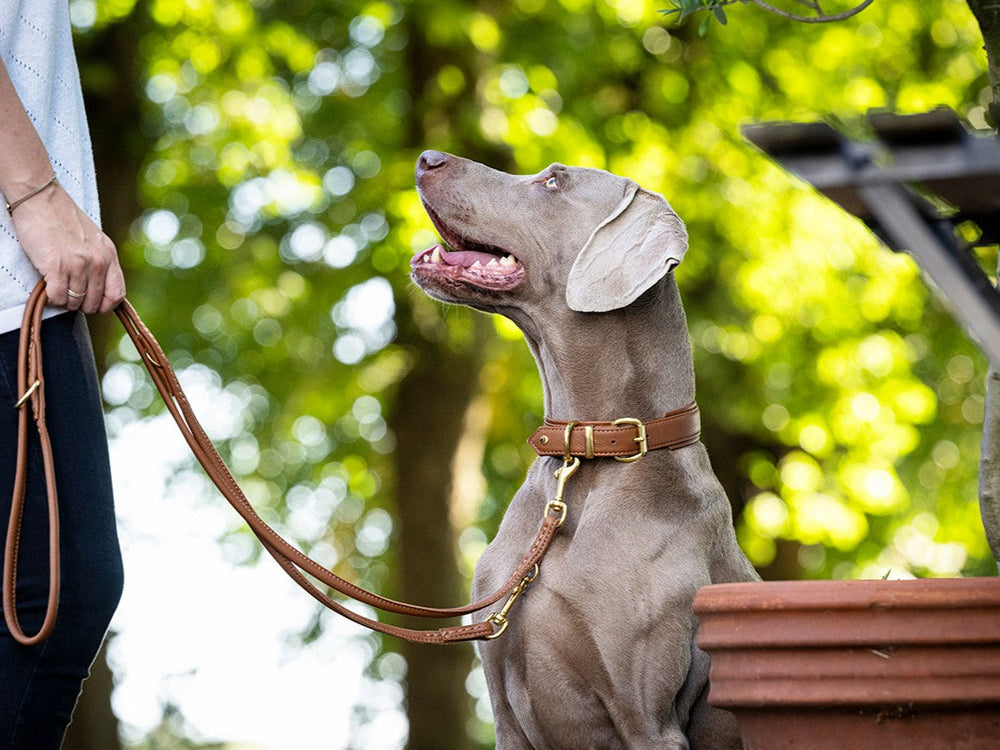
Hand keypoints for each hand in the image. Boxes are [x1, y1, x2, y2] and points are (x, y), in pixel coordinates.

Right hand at [9, 180, 125, 313]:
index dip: (105, 305)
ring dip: (65, 301)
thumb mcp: (94, 239)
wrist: (41, 198)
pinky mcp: (56, 266)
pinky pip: (58, 297)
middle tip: (69, 294)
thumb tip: (100, 288)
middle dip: (81, 304)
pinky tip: (47, 287)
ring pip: (75, 303)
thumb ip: (100, 261)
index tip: (94, 304)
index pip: (118, 294)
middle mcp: (97, 262)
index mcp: (109, 255)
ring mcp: (78, 264)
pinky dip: (52, 298)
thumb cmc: (63, 218)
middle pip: (95, 303)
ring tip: (57, 289)